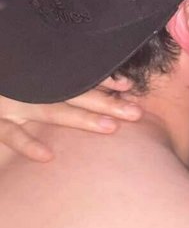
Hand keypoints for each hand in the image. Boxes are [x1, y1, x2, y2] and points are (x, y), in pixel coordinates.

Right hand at [0, 76, 142, 161]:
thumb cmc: (10, 73)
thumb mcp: (30, 70)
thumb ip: (53, 73)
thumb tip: (91, 78)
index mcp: (43, 75)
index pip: (79, 77)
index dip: (104, 81)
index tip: (128, 86)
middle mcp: (33, 89)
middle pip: (76, 94)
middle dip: (107, 103)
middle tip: (136, 112)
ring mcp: (14, 104)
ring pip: (53, 111)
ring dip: (82, 119)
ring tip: (111, 127)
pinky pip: (11, 134)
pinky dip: (28, 144)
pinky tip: (48, 157)